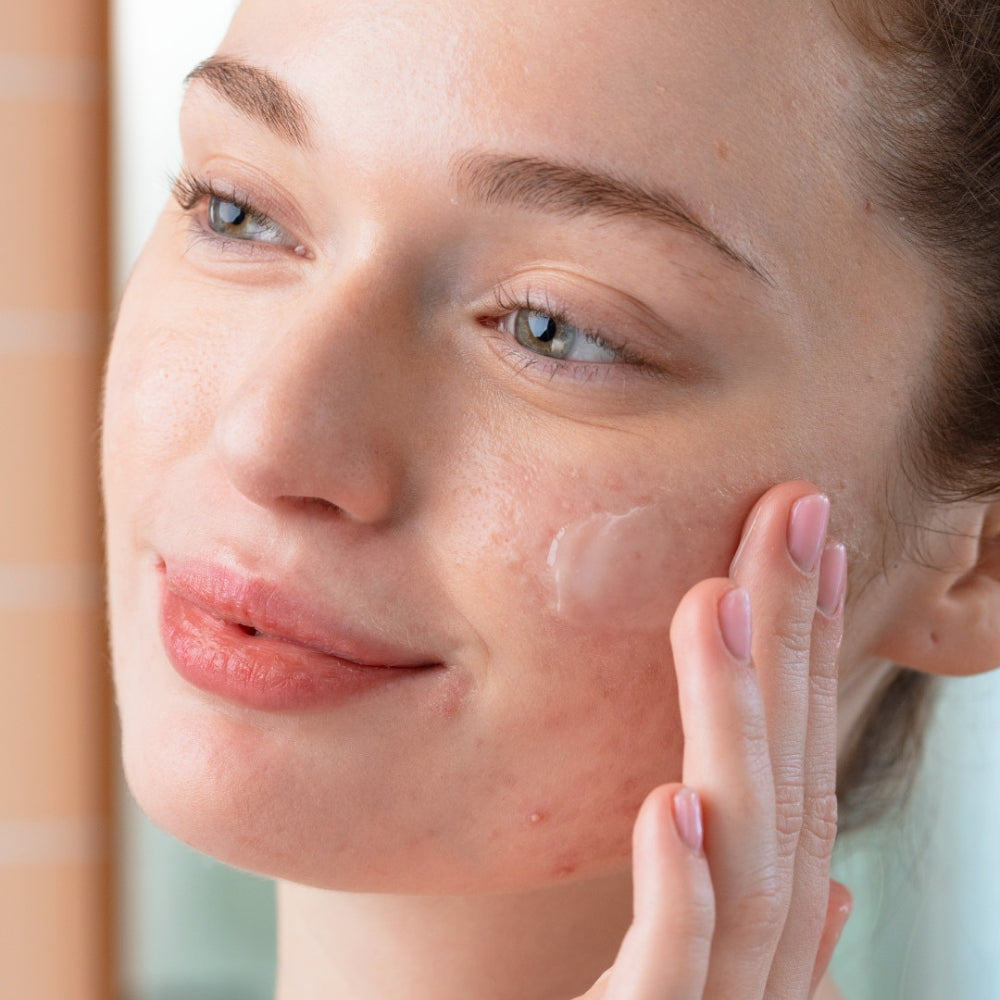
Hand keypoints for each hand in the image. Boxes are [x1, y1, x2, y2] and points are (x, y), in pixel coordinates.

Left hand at [579, 482, 851, 999]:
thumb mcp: (689, 993)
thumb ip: (747, 934)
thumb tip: (818, 879)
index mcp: (760, 933)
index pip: (793, 769)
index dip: (808, 654)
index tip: (801, 542)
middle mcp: (759, 968)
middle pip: (784, 786)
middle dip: (795, 645)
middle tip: (791, 513)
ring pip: (742, 861)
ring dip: (734, 728)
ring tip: (718, 602)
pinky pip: (675, 981)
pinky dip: (685, 894)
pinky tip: (676, 804)